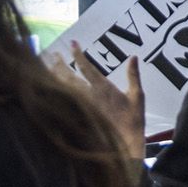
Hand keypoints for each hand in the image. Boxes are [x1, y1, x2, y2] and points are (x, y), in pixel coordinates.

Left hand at [54, 41, 146, 159]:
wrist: (125, 143)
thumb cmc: (133, 119)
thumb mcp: (137, 96)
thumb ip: (133, 75)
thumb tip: (133, 57)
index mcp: (103, 89)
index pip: (87, 68)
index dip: (78, 55)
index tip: (72, 43)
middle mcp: (90, 96)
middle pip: (69, 78)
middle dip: (60, 65)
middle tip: (54, 54)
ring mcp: (83, 107)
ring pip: (64, 89)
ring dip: (56, 77)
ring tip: (50, 67)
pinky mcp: (81, 116)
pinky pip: (66, 102)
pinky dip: (58, 93)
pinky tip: (53, 89)